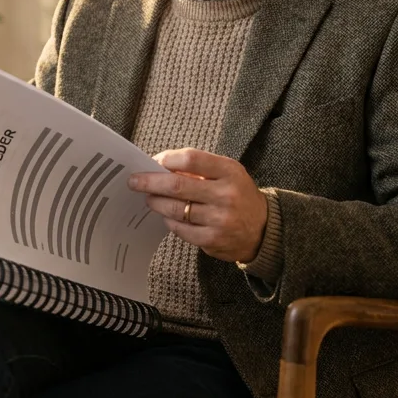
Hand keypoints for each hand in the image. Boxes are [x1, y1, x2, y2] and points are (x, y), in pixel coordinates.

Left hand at [127, 148, 268, 262]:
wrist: (263, 229)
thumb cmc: (238, 194)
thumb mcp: (228, 173)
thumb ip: (199, 168)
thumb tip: (160, 165)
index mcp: (230, 171)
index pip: (191, 158)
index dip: (168, 159)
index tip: (154, 161)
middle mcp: (226, 194)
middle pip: (177, 185)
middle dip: (150, 182)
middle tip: (134, 181)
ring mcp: (219, 219)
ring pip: (175, 208)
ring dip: (156, 202)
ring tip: (149, 198)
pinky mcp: (212, 240)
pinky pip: (180, 229)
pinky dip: (169, 220)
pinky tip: (167, 215)